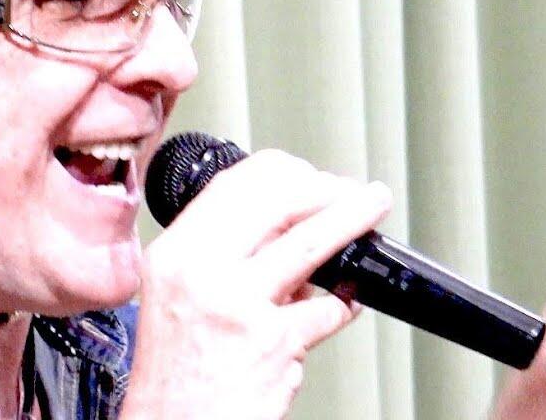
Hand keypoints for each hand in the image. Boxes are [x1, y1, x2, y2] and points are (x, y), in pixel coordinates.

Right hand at [121, 150, 391, 419]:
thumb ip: (221, 255)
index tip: (309, 175)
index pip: (234, 184)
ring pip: (311, 241)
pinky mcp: (273, 342)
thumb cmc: (175, 375)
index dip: (284, 171)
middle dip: (327, 188)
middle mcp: (201, 272)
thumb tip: (283, 225)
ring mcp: (238, 305)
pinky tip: (346, 302)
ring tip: (371, 208)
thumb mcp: (175, 295)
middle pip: (277, 201)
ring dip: (352, 219)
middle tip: (353, 191)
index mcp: (174, 253)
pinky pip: (327, 307)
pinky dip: (345, 302)